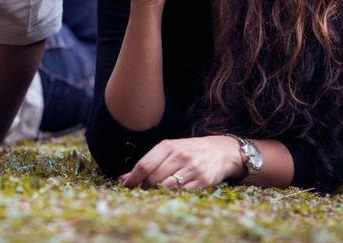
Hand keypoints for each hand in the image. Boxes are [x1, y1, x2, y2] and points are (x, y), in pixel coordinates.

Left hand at [119, 136, 243, 189]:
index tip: (126, 187)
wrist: (220, 151)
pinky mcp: (203, 181)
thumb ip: (148, 163)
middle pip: (153, 178)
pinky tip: (170, 195)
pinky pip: (182, 194)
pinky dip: (172, 197)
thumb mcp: (169, 151)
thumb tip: (123, 178)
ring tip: (155, 193)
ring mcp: (192, 168)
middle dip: (144, 188)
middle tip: (142, 192)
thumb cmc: (188, 151)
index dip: (133, 179)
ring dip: (157, 193)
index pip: (144, 165)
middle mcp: (180, 155)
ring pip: (166, 187)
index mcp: (168, 146)